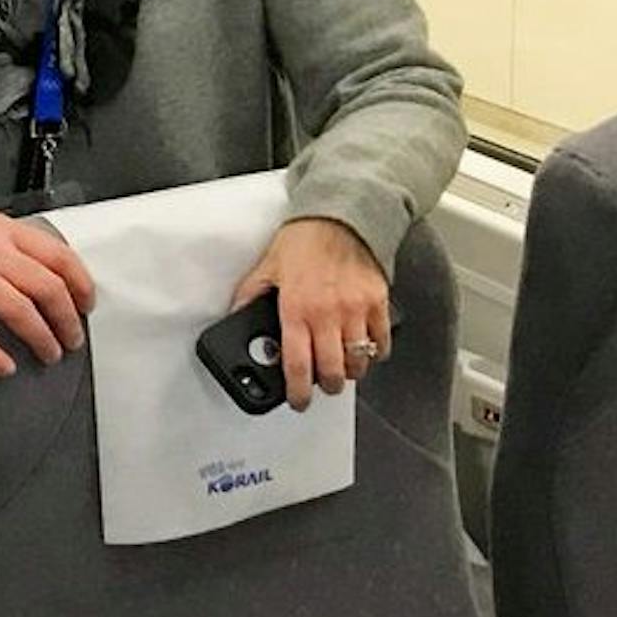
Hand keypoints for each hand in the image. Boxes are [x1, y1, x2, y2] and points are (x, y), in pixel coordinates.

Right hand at [0, 203, 93, 377]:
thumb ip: (19, 245)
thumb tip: (54, 272)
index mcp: (7, 233)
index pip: (60, 257)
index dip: (82, 285)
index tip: (86, 304)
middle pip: (45, 287)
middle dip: (67, 319)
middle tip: (72, 339)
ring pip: (16, 308)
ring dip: (40, 336)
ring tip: (48, 353)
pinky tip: (5, 365)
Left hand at [228, 218, 387, 410]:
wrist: (339, 215)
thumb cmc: (303, 239)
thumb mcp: (267, 267)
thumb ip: (250, 296)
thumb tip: (236, 318)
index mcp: (296, 309)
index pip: (298, 365)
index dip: (298, 392)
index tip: (299, 401)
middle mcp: (327, 314)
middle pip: (333, 372)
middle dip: (327, 385)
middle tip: (322, 383)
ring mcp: (356, 310)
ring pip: (359, 362)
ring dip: (351, 371)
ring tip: (342, 365)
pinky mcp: (378, 303)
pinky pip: (381, 341)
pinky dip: (374, 352)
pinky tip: (364, 348)